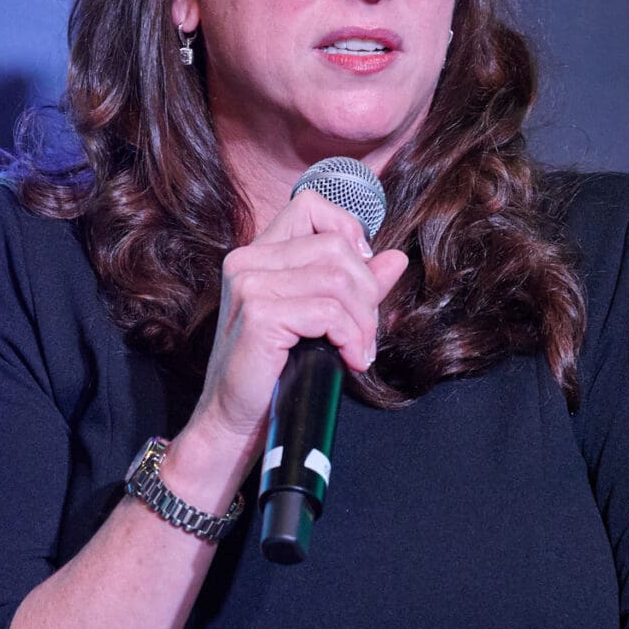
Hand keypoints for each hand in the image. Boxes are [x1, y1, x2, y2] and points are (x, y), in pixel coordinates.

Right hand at [182, 189, 409, 461]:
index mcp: (257, 255)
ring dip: (362, 321)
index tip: (359, 278)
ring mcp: (249, 285)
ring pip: (338, 278)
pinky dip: (350, 337)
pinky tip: (349, 359)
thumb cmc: (272, 374)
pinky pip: (329, 311)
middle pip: (336, 246)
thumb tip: (395, 259)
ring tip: (358, 350)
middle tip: (364, 333)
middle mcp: (247, 261)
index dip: (347, 231)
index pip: (310, 206)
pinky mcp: (259, 315)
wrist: (233, 422)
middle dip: (366, 291)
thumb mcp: (318, 321)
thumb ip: (354, 287)